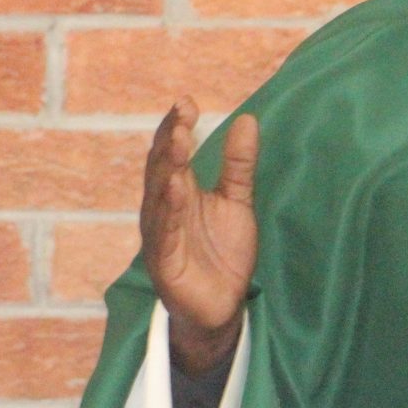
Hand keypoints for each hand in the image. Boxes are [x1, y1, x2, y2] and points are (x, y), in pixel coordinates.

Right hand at [141, 98, 258, 374]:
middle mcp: (165, 210)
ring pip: (159, 196)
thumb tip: (247, 119)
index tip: (187, 101)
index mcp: (179, 193)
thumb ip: (239, 165)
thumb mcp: (237, 201)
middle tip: (182, 113)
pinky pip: (165, 232)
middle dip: (170, 140)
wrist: (222, 306)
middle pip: (162, 169)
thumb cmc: (223, 252)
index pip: (172, 154)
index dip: (177, 128)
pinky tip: (176, 187)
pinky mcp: (164, 262)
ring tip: (177, 139)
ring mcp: (161, 235)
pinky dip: (170, 209)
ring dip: (167, 167)